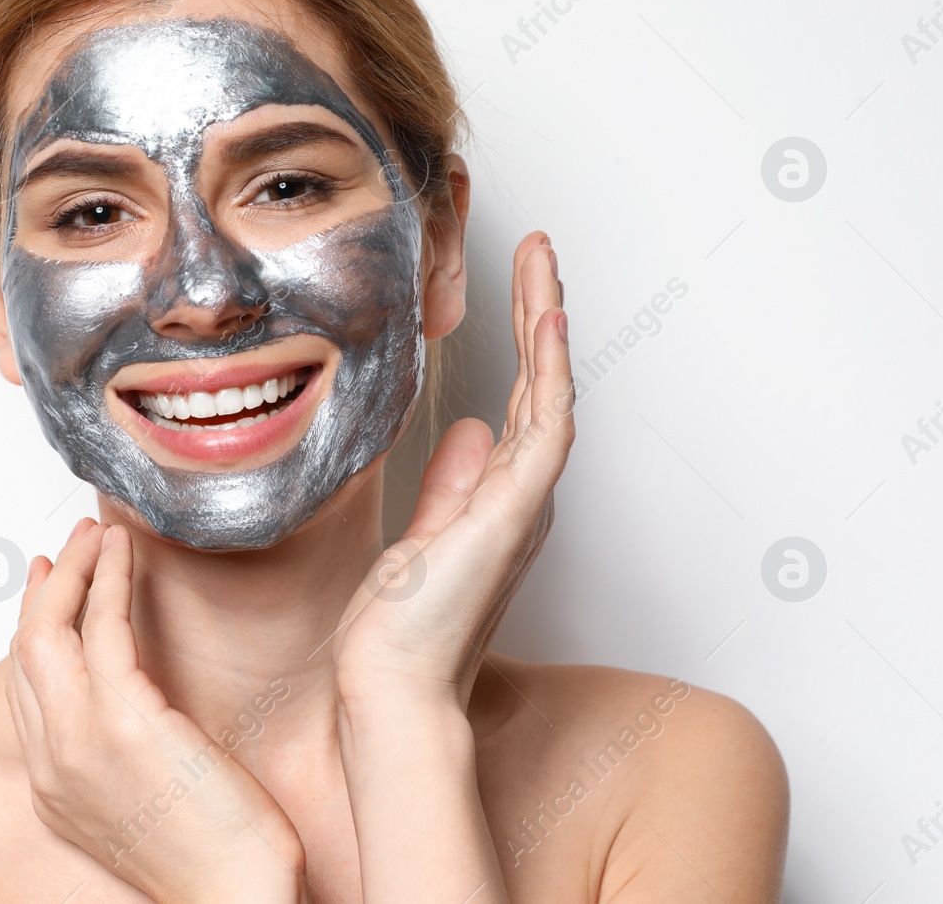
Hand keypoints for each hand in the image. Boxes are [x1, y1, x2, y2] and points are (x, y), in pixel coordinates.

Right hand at [6, 519, 306, 903]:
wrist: (233, 896)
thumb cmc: (214, 858)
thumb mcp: (142, 802)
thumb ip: (118, 752)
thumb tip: (132, 702)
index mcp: (53, 786)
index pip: (24, 687)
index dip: (33, 626)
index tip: (49, 586)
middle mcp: (52, 762)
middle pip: (25, 651)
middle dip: (47, 589)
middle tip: (72, 547)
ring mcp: (80, 741)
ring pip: (50, 631)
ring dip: (76, 571)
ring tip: (99, 536)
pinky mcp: (124, 721)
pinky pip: (104, 628)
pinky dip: (109, 580)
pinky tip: (125, 554)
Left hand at [334, 231, 573, 708]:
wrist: (390, 688)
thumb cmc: (399, 630)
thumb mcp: (420, 538)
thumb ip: (450, 487)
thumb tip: (467, 432)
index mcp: (498, 502)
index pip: (519, 404)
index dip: (523, 343)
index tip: (516, 289)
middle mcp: (521, 499)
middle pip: (544, 387)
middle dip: (541, 314)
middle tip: (540, 252)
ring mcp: (524, 504)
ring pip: (552, 394)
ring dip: (548, 323)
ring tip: (544, 262)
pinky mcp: (515, 513)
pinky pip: (545, 427)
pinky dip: (550, 370)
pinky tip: (546, 320)